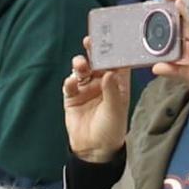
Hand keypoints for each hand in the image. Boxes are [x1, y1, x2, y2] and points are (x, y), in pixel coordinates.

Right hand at [62, 43, 131, 164]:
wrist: (94, 149)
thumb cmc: (111, 128)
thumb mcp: (116, 109)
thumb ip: (112, 90)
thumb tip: (110, 72)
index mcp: (118, 83)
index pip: (117, 62)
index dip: (115, 50)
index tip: (111, 39)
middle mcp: (102, 82)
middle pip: (97, 62)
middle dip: (94, 51)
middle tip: (90, 41)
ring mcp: (86, 88)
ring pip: (82, 70)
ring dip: (80, 65)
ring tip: (80, 64)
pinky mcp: (72, 96)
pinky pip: (70, 84)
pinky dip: (70, 81)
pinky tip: (72, 81)